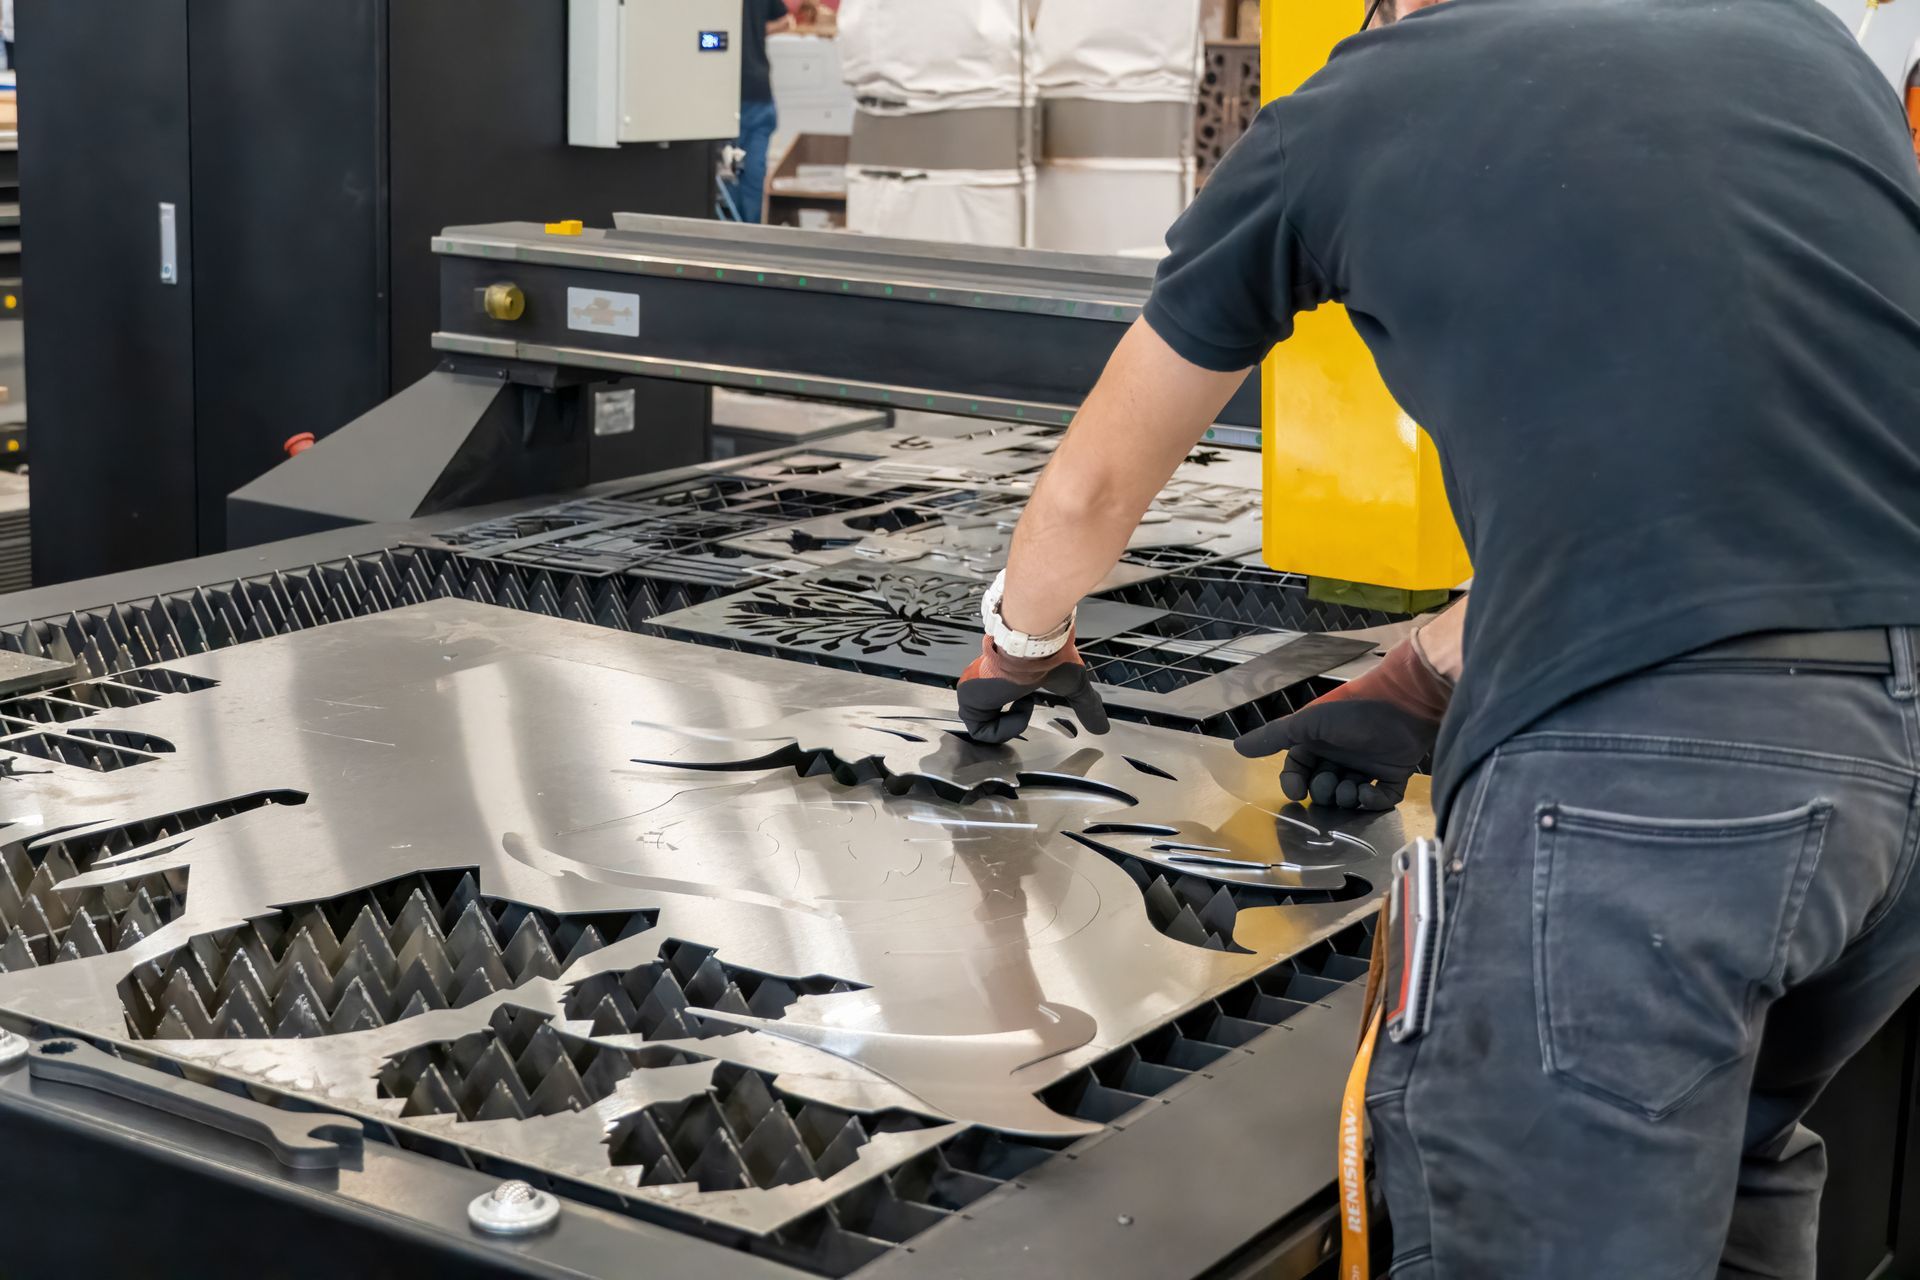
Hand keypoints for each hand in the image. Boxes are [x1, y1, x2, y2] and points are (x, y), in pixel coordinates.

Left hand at [957, 637, 1110, 743]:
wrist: (1036, 642)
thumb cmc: (1051, 653)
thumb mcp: (1073, 684)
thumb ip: (1086, 706)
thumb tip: (1102, 726)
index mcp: (1002, 673)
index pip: (997, 698)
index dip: (1015, 711)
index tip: (1032, 702)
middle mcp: (983, 679)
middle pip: (986, 712)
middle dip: (1009, 720)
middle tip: (1028, 707)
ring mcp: (974, 688)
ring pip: (983, 724)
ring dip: (1011, 723)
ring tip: (1027, 704)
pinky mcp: (970, 698)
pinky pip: (980, 730)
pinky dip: (1006, 728)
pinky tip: (1022, 708)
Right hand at [1232, 631, 1452, 809]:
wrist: (1404, 703)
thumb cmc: (1353, 709)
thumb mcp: (1307, 722)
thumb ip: (1273, 737)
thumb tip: (1236, 747)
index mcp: (1318, 741)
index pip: (1297, 769)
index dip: (1294, 783)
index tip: (1296, 791)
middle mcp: (1340, 755)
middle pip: (1322, 786)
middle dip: (1323, 791)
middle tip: (1331, 783)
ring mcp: (1367, 766)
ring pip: (1348, 795)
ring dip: (1346, 797)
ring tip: (1352, 786)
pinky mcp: (1393, 775)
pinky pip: (1379, 798)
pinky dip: (1372, 800)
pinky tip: (1370, 791)